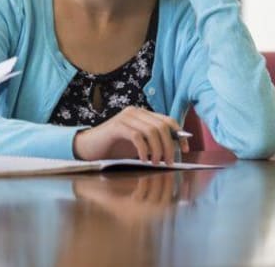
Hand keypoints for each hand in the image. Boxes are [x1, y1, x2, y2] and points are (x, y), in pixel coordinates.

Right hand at [73, 106, 189, 164]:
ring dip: (158, 149)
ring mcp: (125, 117)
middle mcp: (134, 111)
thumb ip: (154, 141)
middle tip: (168, 162)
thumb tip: (177, 147)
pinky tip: (142, 160)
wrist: (89, 148)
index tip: (185, 150)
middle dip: (170, 146)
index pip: (168, 120)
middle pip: (162, 126)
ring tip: (156, 162)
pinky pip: (137, 137)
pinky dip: (144, 150)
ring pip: (152, 131)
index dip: (179, 135)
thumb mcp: (139, 144)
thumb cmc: (115, 148)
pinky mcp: (116, 126)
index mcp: (142, 114)